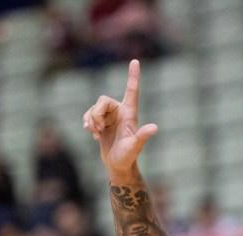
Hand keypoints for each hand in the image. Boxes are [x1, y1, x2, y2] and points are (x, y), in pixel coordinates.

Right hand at [83, 59, 157, 181]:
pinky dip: (87, 124)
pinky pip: (88, 115)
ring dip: (90, 120)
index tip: (135, 61)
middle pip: (102, 100)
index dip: (133, 76)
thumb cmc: (128, 157)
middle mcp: (120, 112)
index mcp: (129, 113)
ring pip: (93, 108)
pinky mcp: (101, 123)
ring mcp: (110, 117)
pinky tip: (93, 135)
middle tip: (97, 129)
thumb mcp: (134, 146)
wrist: (118, 166)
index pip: (132, 90)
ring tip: (96, 134)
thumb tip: (155, 128)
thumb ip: (142, 136)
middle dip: (95, 114)